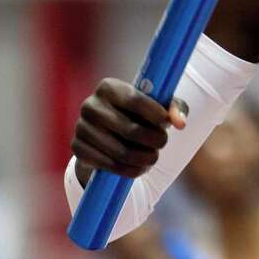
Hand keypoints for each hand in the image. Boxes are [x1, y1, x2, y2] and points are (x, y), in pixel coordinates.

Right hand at [71, 78, 187, 182]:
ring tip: (153, 156)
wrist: (109, 132)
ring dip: (145, 158)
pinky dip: (130, 170)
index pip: (136, 100)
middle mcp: (90, 105)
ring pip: (122, 152)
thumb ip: (175, 108)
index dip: (156, 115)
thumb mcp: (159, 106)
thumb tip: (180, 123)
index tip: (167, 124)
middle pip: (131, 130)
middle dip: (154, 140)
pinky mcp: (78, 148)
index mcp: (109, 87)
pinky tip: (140, 167)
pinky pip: (110, 165)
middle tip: (163, 143)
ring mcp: (81, 127)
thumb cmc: (140, 114)